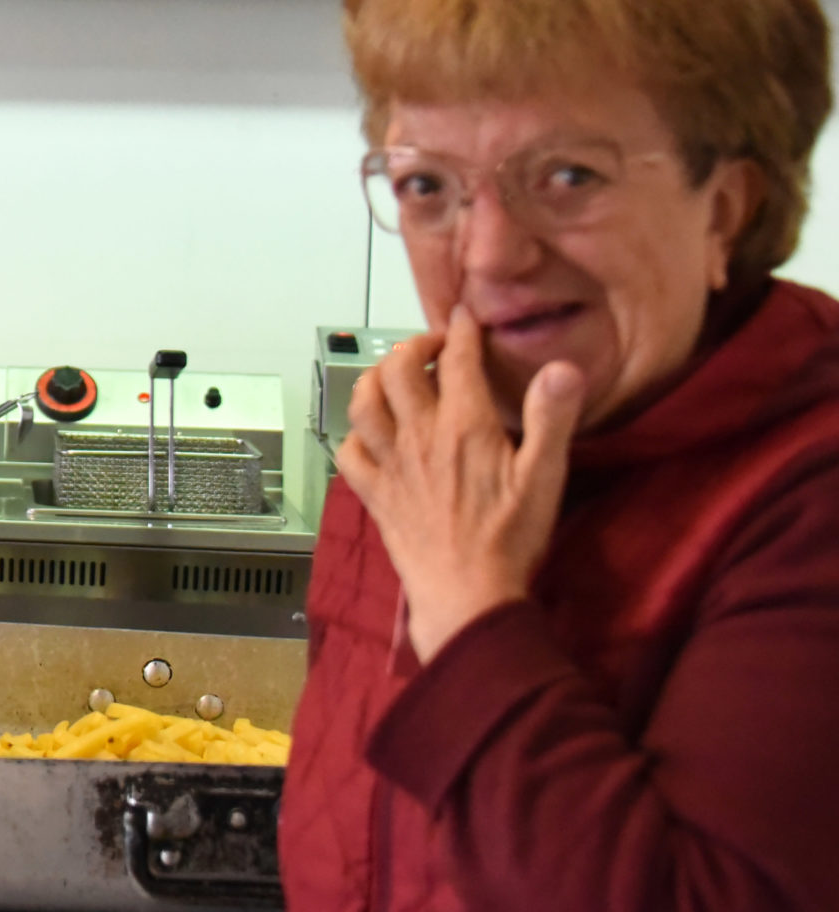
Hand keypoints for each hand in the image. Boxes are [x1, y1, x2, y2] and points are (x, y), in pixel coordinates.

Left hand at [335, 306, 583, 661]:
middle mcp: (419, 437)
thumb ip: (551, 418)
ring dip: (374, 379)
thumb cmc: (511, 539)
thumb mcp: (545, 477)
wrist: (468, 595)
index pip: (457, 359)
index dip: (461, 330)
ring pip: (363, 402)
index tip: (466, 317)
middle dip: (413, 345)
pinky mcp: (375, 493)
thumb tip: (563, 369)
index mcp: (464, 427)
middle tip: (433, 347)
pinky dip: (354, 434)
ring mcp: (391, 465)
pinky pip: (349, 452)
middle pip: (398, 369)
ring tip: (394, 376)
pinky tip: (371, 434)